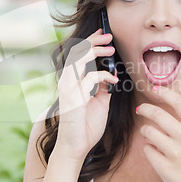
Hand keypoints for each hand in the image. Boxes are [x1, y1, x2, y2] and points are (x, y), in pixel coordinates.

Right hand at [55, 29, 118, 161]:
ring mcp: (67, 89)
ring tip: (110, 48)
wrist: (76, 147)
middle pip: (76, 52)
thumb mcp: (100, 103)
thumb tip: (110, 75)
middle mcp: (67, 82)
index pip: (78, 55)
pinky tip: (114, 80)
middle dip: (93, 41)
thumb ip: (103, 87)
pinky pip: (89, 79)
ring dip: (95, 51)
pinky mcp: (72, 98)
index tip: (103, 34)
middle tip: (108, 36)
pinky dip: (103, 76)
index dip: (90, 42)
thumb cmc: (86, 126)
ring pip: (78, 60)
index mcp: (72, 81)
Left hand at [136, 87, 180, 181]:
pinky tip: (155, 152)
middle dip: (145, 109)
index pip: (180, 104)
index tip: (155, 89)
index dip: (165, 93)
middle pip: (158, 115)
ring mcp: (175, 154)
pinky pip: (147, 150)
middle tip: (140, 109)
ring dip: (145, 131)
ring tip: (149, 134)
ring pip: (149, 132)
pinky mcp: (165, 168)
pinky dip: (148, 149)